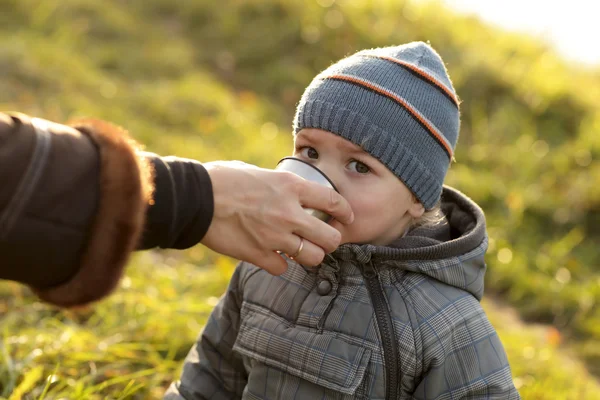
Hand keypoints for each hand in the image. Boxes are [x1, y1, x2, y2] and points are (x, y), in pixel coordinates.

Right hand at [200, 161, 353, 274]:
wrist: (195, 198)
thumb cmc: (222, 179)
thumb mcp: (257, 172)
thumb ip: (277, 184)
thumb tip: (285, 189)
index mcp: (290, 186)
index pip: (333, 201)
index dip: (345, 211)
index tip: (347, 217)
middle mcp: (288, 213)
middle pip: (330, 238)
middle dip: (331, 241)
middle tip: (325, 240)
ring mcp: (274, 237)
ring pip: (312, 257)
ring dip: (309, 255)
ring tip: (302, 251)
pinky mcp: (258, 254)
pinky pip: (283, 268)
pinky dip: (281, 265)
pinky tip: (274, 257)